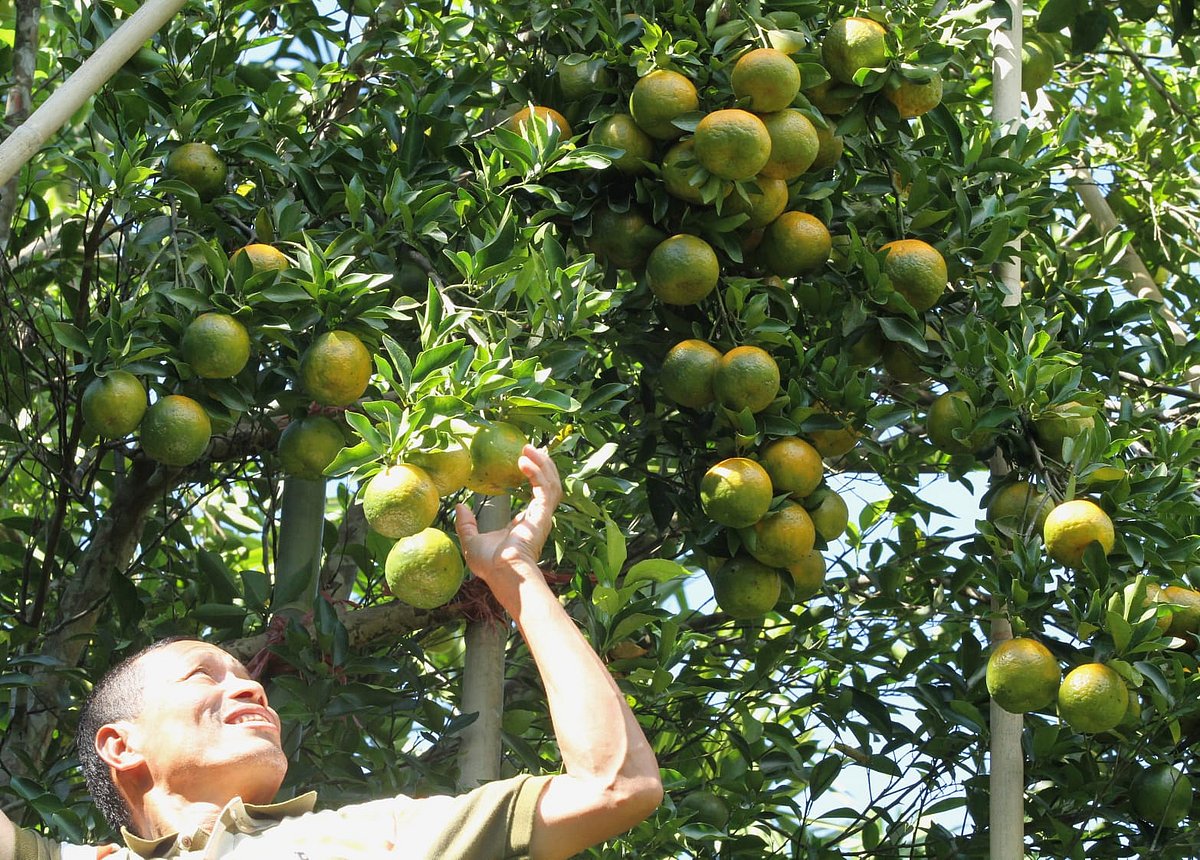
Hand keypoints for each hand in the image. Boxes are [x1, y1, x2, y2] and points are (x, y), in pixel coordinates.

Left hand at [454, 445, 562, 585]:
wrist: (503, 573)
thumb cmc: (490, 564)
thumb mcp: (472, 541)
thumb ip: (467, 524)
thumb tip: (460, 506)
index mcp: (525, 523)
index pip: (536, 493)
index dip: (533, 475)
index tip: (524, 460)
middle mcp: (537, 517)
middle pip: (548, 484)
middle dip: (542, 464)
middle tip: (529, 448)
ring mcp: (542, 515)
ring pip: (551, 482)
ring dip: (542, 463)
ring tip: (529, 448)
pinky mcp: (543, 514)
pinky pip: (545, 487)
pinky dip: (537, 472)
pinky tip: (524, 460)